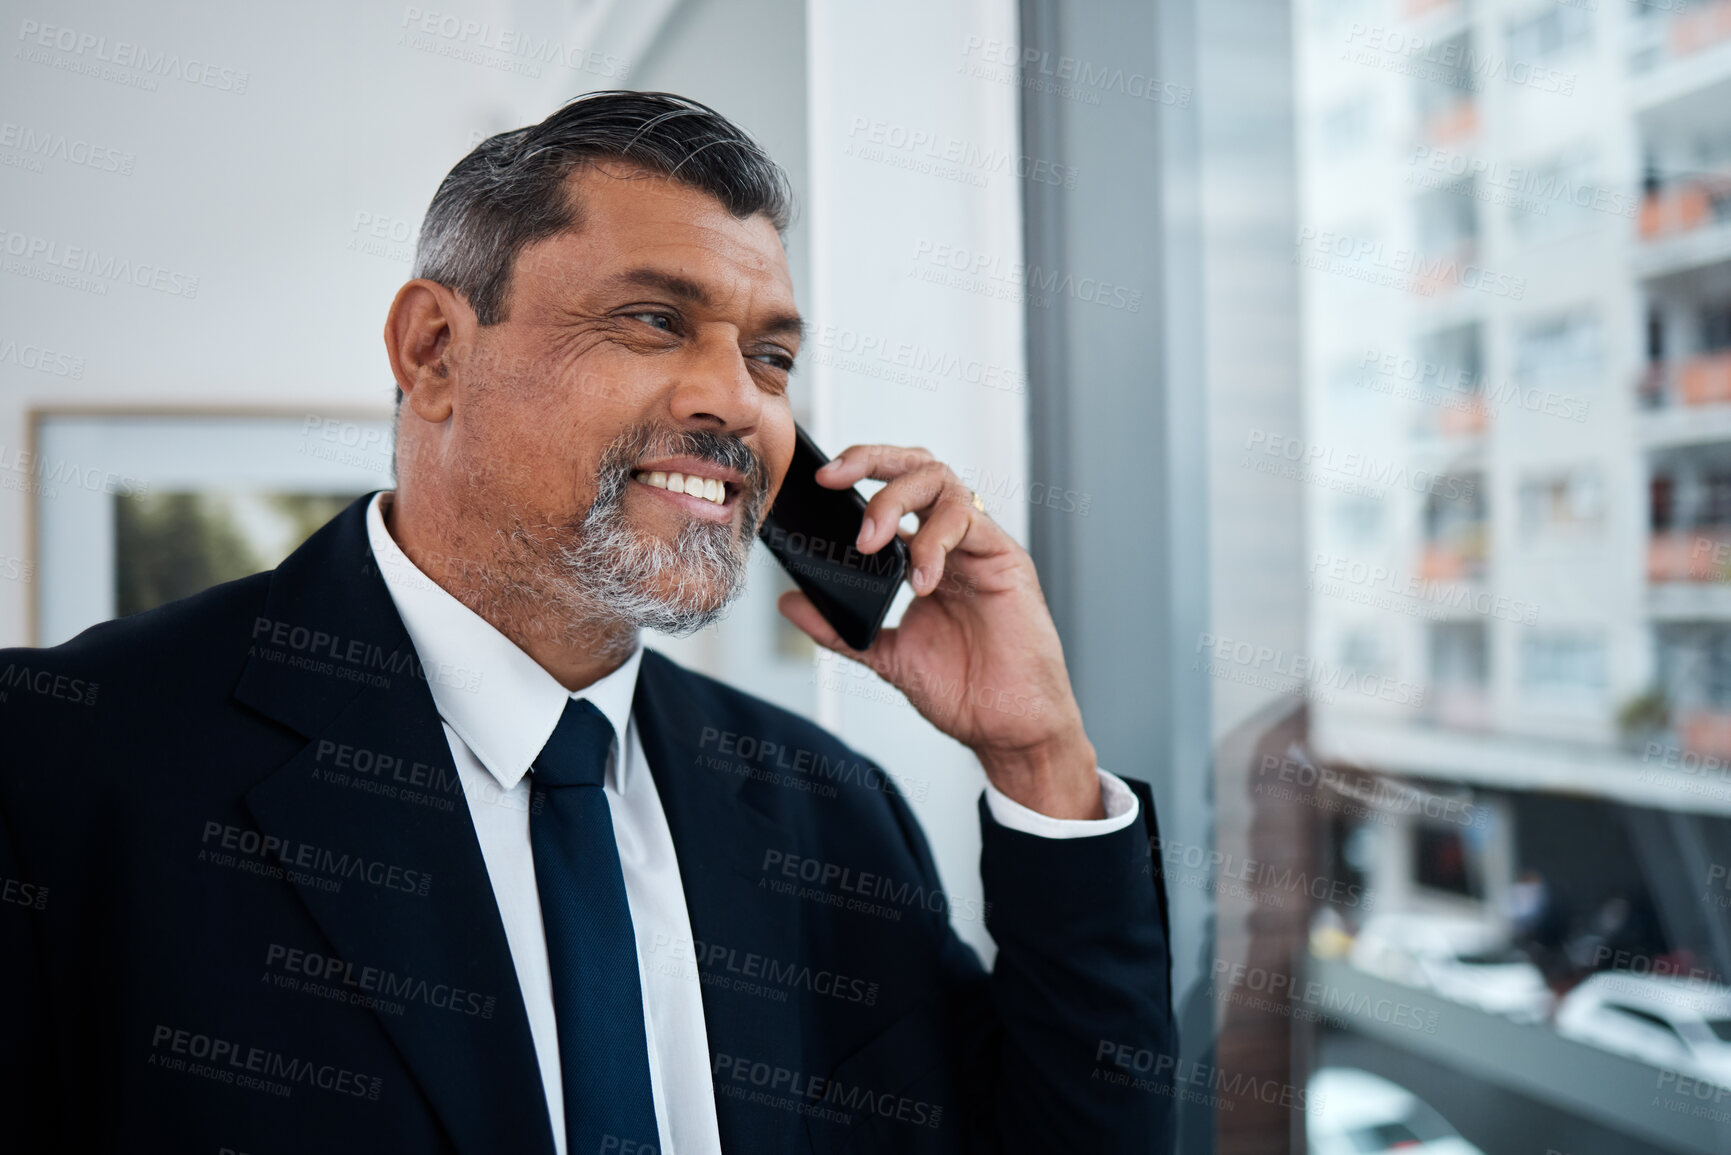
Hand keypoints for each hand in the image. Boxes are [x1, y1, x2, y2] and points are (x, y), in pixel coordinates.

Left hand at [776, 445, 1102, 819]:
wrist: (1008, 727)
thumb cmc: (964, 690)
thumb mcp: (885, 654)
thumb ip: (838, 628)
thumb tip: (789, 602)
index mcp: (925, 555)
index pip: (894, 489)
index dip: (858, 472)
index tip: (819, 482)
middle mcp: (954, 542)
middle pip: (918, 466)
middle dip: (872, 460)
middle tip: (835, 479)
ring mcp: (980, 547)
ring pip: (943, 481)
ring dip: (897, 501)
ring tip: (870, 544)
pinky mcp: (1006, 559)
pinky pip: (970, 522)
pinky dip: (935, 541)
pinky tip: (921, 580)